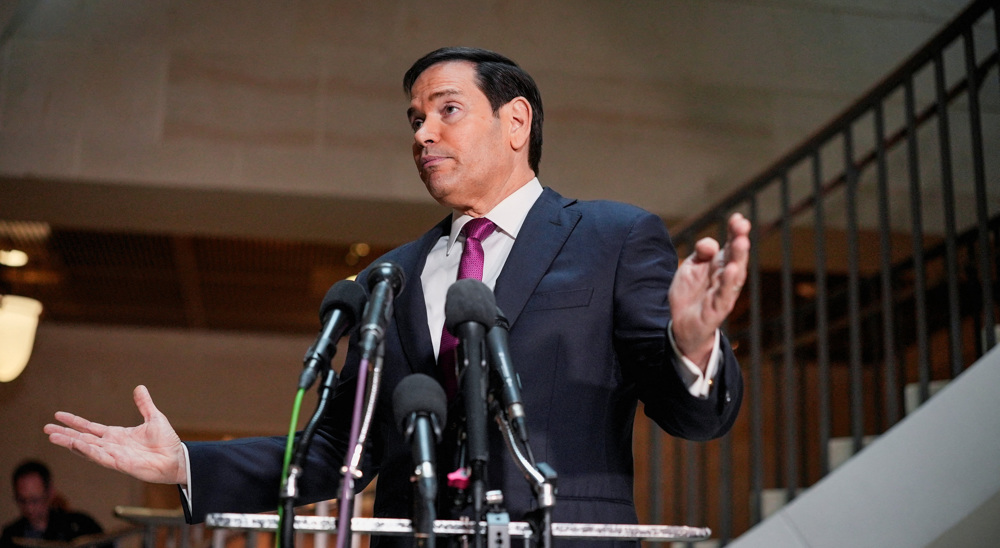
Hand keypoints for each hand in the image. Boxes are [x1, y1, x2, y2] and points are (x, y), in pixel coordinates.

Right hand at [44, 385, 187, 484]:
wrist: (176, 459)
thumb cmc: (166, 442)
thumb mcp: (154, 418)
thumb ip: (144, 404)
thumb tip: (139, 387)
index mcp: (116, 435)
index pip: (90, 428)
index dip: (75, 422)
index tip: (58, 415)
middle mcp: (111, 445)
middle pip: (83, 438)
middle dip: (65, 434)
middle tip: (46, 429)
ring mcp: (114, 455)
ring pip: (87, 448)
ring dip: (70, 443)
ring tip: (53, 437)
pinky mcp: (120, 464)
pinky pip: (100, 456)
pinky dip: (87, 451)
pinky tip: (75, 445)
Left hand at [669, 212, 750, 370]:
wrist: (682, 325)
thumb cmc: (690, 294)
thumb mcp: (691, 268)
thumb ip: (700, 253)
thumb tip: (710, 244)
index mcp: (720, 265)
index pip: (730, 245)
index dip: (734, 232)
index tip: (738, 218)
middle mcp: (725, 278)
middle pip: (736, 257)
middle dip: (739, 240)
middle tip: (742, 226)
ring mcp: (723, 293)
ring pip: (735, 275)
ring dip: (739, 258)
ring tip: (741, 242)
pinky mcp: (717, 309)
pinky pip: (724, 295)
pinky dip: (728, 282)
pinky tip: (731, 269)